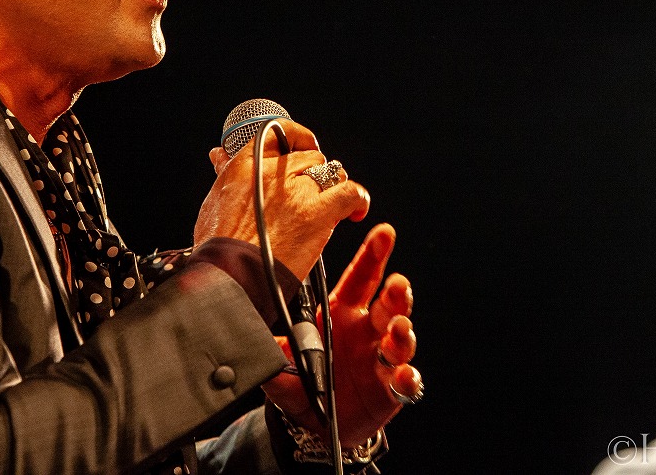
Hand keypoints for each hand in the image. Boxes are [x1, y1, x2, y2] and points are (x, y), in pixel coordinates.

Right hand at [196, 119, 369, 278]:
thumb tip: (219, 155)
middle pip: (308, 157)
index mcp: (246, 165)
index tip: (301, 148)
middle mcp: (274, 172)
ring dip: (333, 186)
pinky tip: (356, 210)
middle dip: (313, 173)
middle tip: (311, 194)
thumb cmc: (219, 246)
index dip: (295, 138)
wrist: (230, 276)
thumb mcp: (214, 200)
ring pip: (330, 172)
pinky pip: (350, 192)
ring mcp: (298, 190)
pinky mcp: (318, 212)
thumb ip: (226, 174)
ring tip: (331, 204)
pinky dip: (357, 199)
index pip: (277, 133)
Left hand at [263, 223, 421, 447]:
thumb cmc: (302, 378)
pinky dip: (407, 379)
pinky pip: (405, 382)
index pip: (361, 276)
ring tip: (399, 328)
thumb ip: (271, 352)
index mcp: (343, 311)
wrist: (313, 422)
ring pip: (400, 338)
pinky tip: (403, 377)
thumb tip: (248, 340)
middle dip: (396, 292)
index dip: (373, 254)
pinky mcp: (391, 388)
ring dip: (403, 332)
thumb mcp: (282, 362)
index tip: (384, 232)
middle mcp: (367, 329)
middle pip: (388, 303)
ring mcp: (381, 357)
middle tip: (396, 284)